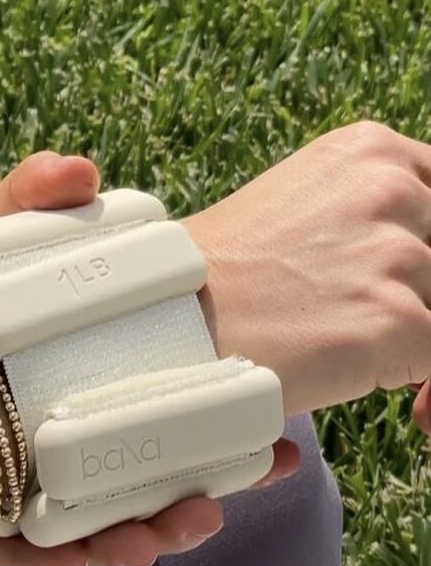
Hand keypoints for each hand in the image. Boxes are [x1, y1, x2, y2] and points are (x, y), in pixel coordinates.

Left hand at [0, 153, 298, 565]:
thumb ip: (13, 213)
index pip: (144, 395)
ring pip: (78, 515)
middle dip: (186, 486)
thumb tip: (85, 169)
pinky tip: (86, 552)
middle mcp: (27, 425)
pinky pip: (7, 542)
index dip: (208, 411)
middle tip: (236, 488)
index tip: (269, 421)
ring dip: (131, 530)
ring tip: (166, 531)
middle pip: (126, 467)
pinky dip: (48, 551)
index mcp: (44, 369)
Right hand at [185, 120, 430, 423]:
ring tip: (400, 387)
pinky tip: (414, 414)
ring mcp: (394, 254)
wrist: (162, 325)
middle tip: (404, 343)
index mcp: (366, 151)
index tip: (418, 292)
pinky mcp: (396, 319)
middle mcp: (388, 187)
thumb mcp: (299, 211)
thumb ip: (362, 220)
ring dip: (425, 347)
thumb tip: (405, 273)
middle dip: (429, 300)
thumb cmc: (213, 284)